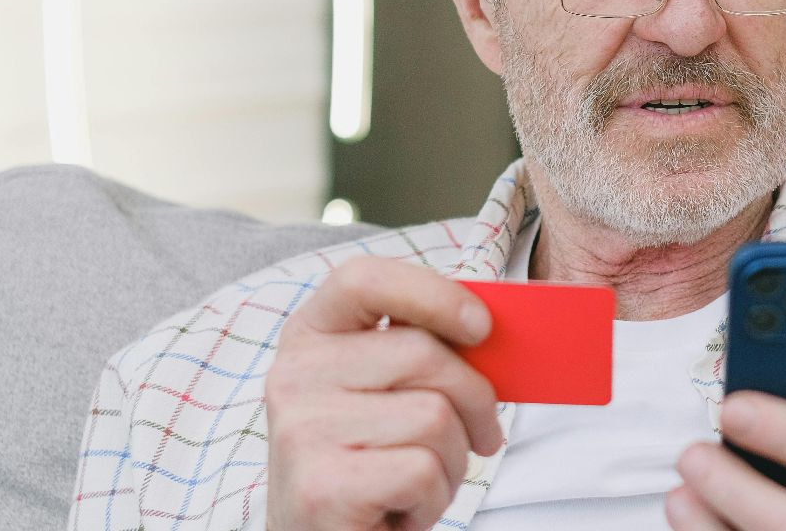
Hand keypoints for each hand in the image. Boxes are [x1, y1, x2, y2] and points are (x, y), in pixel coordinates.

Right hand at [265, 256, 503, 530]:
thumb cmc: (369, 464)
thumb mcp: (387, 394)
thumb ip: (422, 352)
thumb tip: (491, 330)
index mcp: (310, 336)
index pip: (363, 279)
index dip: (432, 293)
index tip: (481, 327)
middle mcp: (294, 375)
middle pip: (425, 354)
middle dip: (474, 402)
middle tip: (478, 437)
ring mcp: (301, 430)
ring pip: (435, 416)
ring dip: (452, 461)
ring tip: (418, 481)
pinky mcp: (322, 486)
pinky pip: (423, 470)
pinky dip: (433, 499)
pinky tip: (400, 509)